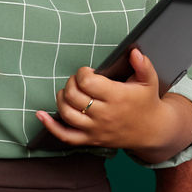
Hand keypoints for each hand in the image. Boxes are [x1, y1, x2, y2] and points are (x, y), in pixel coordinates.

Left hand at [35, 49, 191, 162]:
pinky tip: (40, 115)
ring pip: (67, 113)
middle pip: (74, 96)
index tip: (87, 72)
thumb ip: (143, 64)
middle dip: (72, 83)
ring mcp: (95, 129)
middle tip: (79, 80)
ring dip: (61, 98)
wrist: (151, 131)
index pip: (87, 82)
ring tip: (68, 91)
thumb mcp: (149, 80)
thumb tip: (134, 52)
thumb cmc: (147, 102)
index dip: (82, 73)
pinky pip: (65, 136)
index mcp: (117, 96)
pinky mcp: (91, 139)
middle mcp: (104, 114)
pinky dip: (50, 126)